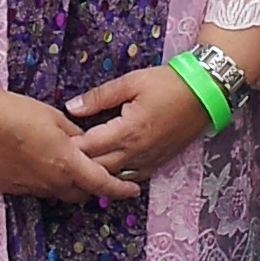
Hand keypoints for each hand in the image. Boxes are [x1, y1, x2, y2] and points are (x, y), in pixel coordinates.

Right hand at [0, 89, 138, 203]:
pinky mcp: (10, 188)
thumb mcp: (55, 117)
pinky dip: (42, 181)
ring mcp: (30, 188)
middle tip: (93, 171)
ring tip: (61, 165)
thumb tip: (84, 143)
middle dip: (91, 186)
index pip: (102, 184)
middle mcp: (52, 182)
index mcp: (68, 163)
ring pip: (57, 194)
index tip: (133, 190)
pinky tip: (34, 163)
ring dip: (66, 184)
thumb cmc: (19, 112)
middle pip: (81, 194)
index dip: (120, 189)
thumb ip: (74, 135)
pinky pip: (35, 189)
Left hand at [68, 64, 212, 183]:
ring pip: (115, 178)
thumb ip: (99, 97)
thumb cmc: (168, 83)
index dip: (69, 146)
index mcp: (128, 131)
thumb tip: (71, 107)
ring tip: (80, 166)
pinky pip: (132, 177)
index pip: (89, 147)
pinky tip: (107, 170)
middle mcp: (137, 152)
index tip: (54, 142)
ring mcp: (149, 161)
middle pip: (98, 168)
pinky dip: (117, 176)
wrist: (206, 93)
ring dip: (97, 173)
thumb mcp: (131, 82)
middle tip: (61, 156)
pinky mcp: (159, 163)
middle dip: (79, 163)